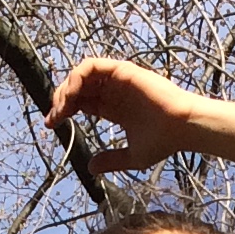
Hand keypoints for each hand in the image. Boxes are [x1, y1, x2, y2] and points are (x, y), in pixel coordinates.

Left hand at [45, 57, 203, 174]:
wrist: (182, 128)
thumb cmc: (164, 141)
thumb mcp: (132, 156)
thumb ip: (111, 160)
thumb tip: (91, 168)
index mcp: (113, 108)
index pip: (81, 103)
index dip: (63, 111)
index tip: (52, 124)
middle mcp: (113, 91)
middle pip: (77, 88)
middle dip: (60, 100)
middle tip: (54, 117)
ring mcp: (117, 80)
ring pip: (81, 74)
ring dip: (66, 87)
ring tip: (61, 107)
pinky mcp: (122, 71)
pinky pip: (92, 66)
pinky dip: (77, 77)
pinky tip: (72, 95)